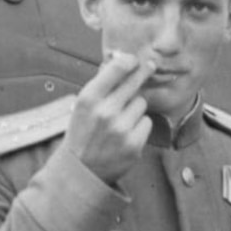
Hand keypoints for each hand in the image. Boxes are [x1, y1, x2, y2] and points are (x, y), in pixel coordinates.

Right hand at [67, 51, 153, 184]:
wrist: (80, 170)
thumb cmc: (82, 133)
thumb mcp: (82, 106)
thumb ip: (101, 85)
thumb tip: (120, 60)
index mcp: (89, 98)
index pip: (117, 69)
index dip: (129, 61)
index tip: (135, 60)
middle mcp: (105, 111)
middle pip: (135, 82)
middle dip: (143, 72)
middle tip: (150, 65)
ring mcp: (120, 129)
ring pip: (141, 103)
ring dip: (135, 108)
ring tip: (120, 120)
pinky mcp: (134, 144)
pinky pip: (146, 122)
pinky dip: (139, 126)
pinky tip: (126, 134)